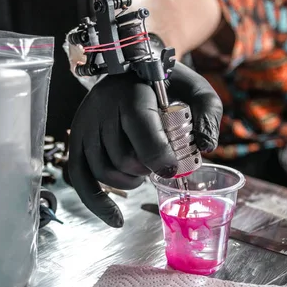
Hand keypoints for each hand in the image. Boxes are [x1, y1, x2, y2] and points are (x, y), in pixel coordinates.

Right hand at [68, 62, 222, 227]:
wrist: (131, 68)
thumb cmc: (166, 82)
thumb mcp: (195, 87)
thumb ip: (209, 112)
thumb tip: (206, 146)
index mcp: (133, 93)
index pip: (140, 128)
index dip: (158, 154)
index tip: (173, 168)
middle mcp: (103, 108)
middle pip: (124, 157)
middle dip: (148, 168)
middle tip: (162, 161)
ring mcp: (85, 125)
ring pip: (105, 171)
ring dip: (130, 181)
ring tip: (144, 169)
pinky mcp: (77, 139)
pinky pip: (80, 179)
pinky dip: (98, 203)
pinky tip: (116, 218)